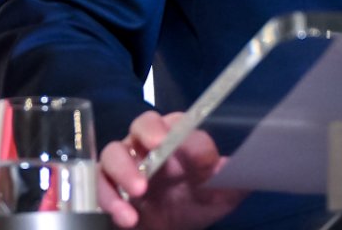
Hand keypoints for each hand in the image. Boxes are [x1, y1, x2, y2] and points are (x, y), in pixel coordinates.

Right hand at [97, 111, 244, 229]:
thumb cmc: (196, 203)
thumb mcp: (220, 195)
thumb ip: (231, 179)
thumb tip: (241, 165)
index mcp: (178, 138)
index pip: (180, 124)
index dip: (187, 133)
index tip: (199, 157)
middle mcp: (148, 144)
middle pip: (143, 124)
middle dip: (149, 131)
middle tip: (157, 145)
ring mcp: (124, 163)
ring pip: (114, 152)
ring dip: (125, 169)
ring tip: (140, 192)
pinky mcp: (107, 187)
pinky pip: (99, 185)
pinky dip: (110, 200)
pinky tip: (127, 218)